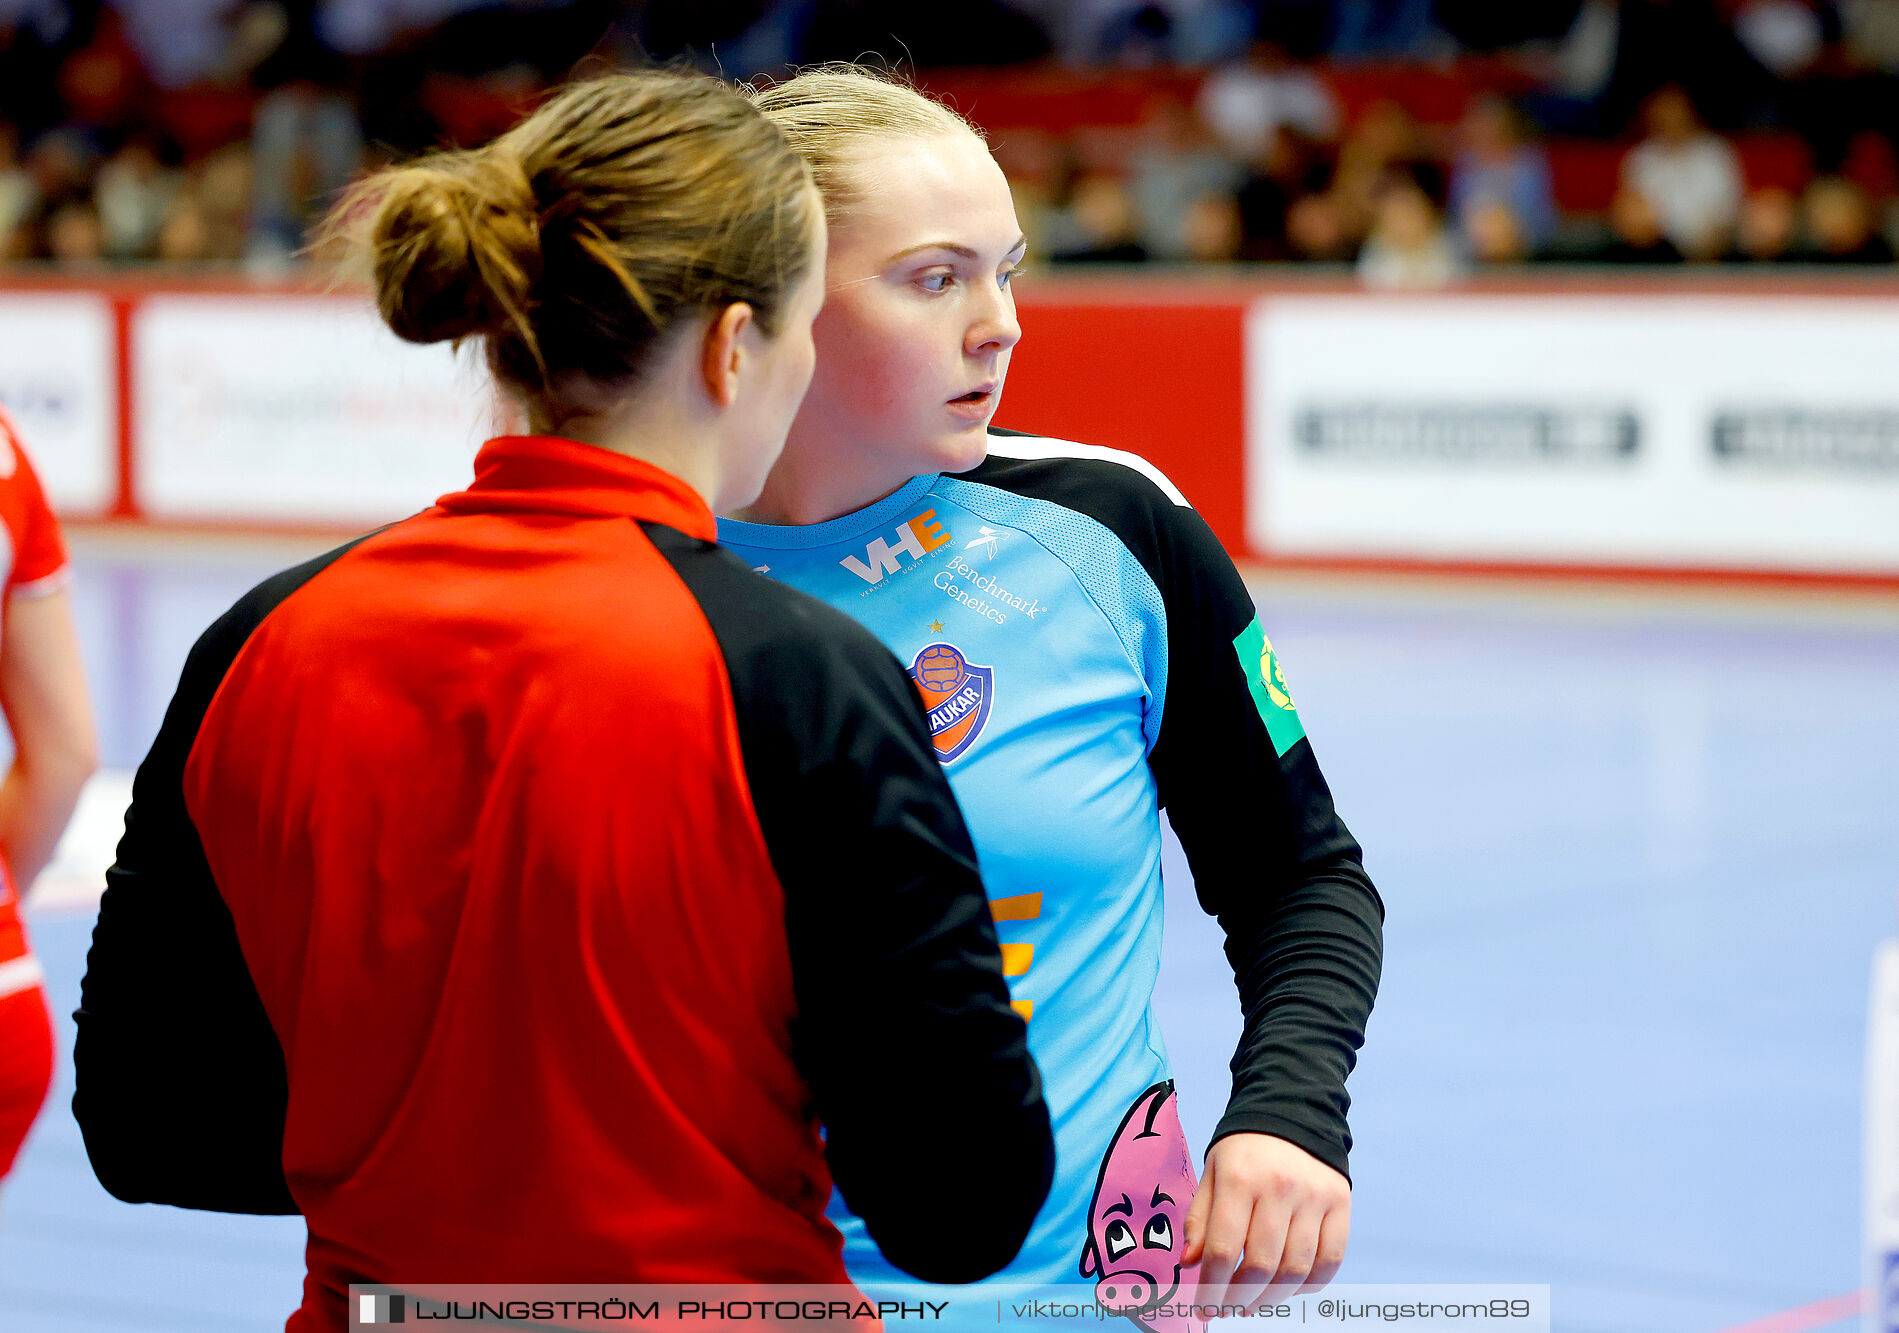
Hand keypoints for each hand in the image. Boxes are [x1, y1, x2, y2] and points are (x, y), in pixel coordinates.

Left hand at [1181, 1132, 1349, 1308]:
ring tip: (1255, 1303)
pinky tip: (1289, 1287)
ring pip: (1295, 1270)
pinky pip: (1329, 1261)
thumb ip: (1199, 1219)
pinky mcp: (1340, 1203)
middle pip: (1260, 1265)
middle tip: (1229, 1308)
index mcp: (1239, 1178)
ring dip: (1272, 1298)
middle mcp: (1279, 1187)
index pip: (1222, 1249)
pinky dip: (1308, 1285)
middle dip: (1240, 1298)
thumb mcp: (1213, 1172)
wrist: (1294, 1109)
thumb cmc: (1246, 1148)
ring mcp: (1313, 1196)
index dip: (1211, 1287)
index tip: (1204, 1307)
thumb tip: (1190, 1264)